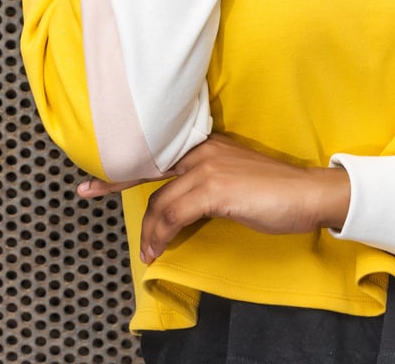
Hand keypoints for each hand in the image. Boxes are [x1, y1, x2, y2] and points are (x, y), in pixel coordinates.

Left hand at [76, 134, 350, 264]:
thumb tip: (178, 208)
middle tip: (86, 191)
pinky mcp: (214, 187)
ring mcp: (208, 166)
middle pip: (148, 168)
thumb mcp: (233, 181)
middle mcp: (203, 148)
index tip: (98, 173)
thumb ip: (205, 183)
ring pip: (159, 201)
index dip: (126, 164)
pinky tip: (157, 250)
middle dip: (114, 182)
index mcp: (208, 143)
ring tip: (147, 252)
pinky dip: (160, 236)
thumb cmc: (275, 191)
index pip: (159, 151)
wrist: (308, 192)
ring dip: (147, 232)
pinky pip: (172, 215)